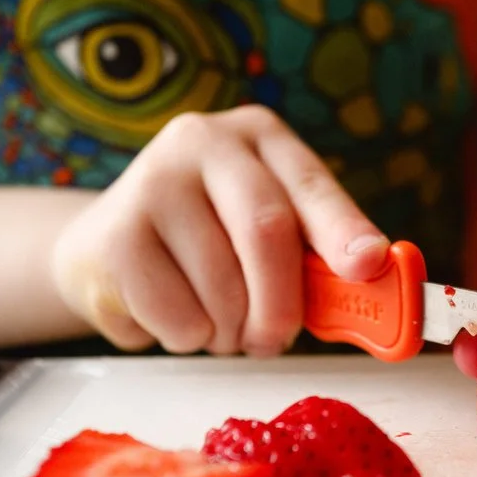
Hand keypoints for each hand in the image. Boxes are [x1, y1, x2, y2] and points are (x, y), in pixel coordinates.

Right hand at [51, 106, 388, 356]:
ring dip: (231, 331)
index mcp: (259, 135)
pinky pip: (177, 316)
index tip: (369, 265)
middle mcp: (204, 142)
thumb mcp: (266, 231)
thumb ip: (318, 256)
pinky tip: (172, 314)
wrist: (103, 246)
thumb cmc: (208, 241)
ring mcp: (152, 181)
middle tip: (275, 340)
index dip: (343, 228)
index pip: (310, 184)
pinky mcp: (114, 235)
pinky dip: (189, 338)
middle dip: (282, 303)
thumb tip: (373, 286)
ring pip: (222, 286)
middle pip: (265, 230)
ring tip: (216, 321)